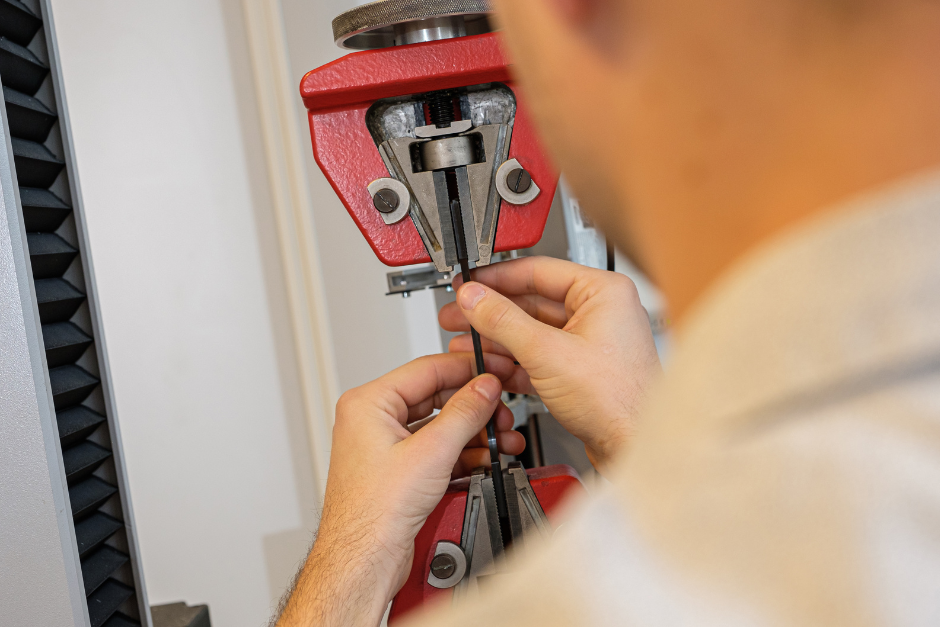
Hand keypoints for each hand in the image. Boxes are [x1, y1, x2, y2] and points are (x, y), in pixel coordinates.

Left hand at [275, 353, 523, 626]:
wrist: (364, 560)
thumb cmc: (373, 512)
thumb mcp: (431, 452)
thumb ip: (464, 412)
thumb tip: (484, 387)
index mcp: (368, 403)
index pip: (426, 368)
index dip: (466, 369)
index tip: (494, 373)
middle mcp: (373, 419)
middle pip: (436, 396)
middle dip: (474, 407)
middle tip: (501, 411)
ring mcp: (385, 445)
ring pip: (439, 424)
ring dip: (472, 432)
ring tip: (499, 438)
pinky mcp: (398, 469)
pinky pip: (435, 448)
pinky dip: (461, 451)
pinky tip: (484, 457)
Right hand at [439, 256, 660, 472]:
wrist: (633, 447)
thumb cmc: (619, 402)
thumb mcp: (547, 353)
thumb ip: (503, 320)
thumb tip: (474, 297)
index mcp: (603, 292)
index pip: (538, 270)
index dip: (496, 278)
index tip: (469, 284)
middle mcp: (600, 312)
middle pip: (532, 302)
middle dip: (491, 313)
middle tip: (459, 314)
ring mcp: (590, 342)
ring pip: (533, 331)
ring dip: (498, 339)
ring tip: (466, 342)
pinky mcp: (582, 370)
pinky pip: (540, 356)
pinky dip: (514, 362)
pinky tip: (490, 367)